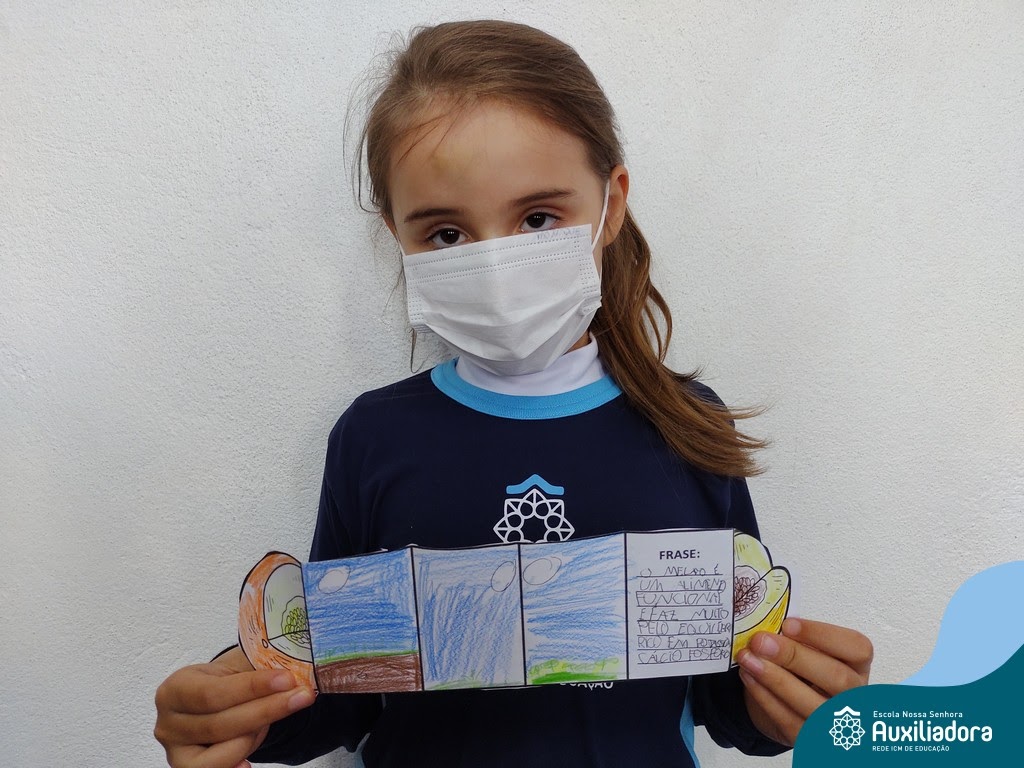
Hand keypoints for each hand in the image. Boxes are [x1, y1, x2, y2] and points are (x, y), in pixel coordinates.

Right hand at [154, 646, 315, 767]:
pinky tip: (249, 764)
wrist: (218, 701)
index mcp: (175, 688)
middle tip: (301, 697)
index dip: (252, 688)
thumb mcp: (236, 669)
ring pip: (221, 750)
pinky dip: (235, 764)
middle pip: (220, 723)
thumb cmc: (227, 684)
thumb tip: (294, 676)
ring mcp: (175, 750)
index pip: (213, 693)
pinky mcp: (186, 767)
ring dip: (254, 735)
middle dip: (266, 710)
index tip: (287, 679)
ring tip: (271, 720)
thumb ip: (257, 670)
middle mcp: (168, 721)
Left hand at [737, 617, 872, 746]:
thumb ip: (795, 639)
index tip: (787, 625)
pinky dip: (765, 697)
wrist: (786, 704)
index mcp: (858, 665)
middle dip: (795, 657)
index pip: (857, 648)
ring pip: (813, 703)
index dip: (822, 635)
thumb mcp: (806, 649)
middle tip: (761, 642)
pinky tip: (749, 676)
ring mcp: (837, 722)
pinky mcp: (810, 740)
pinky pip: (789, 720)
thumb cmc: (800, 669)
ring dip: (775, 679)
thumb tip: (769, 631)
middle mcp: (855, 695)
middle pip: (838, 678)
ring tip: (748, 659)